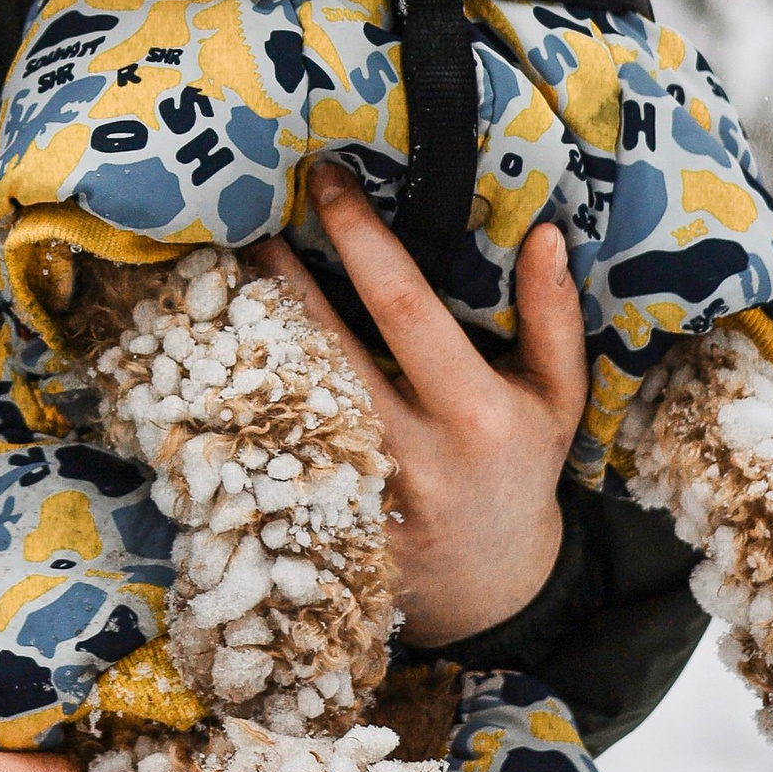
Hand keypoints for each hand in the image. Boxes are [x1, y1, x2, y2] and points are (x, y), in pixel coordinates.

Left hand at [255, 169, 589, 644]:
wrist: (494, 591)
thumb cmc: (520, 468)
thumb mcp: (556, 397)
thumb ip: (551, 315)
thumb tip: (546, 232)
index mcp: (477, 412)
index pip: (406, 307)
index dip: (361, 239)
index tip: (327, 181)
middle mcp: (417, 456)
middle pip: (324, 349)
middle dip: (278, 277)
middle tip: (245, 216)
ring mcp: (365, 501)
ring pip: (287, 404)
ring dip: (250, 337)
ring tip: (223, 276)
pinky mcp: (324, 536)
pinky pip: (270, 459)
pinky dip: (240, 408)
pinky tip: (216, 362)